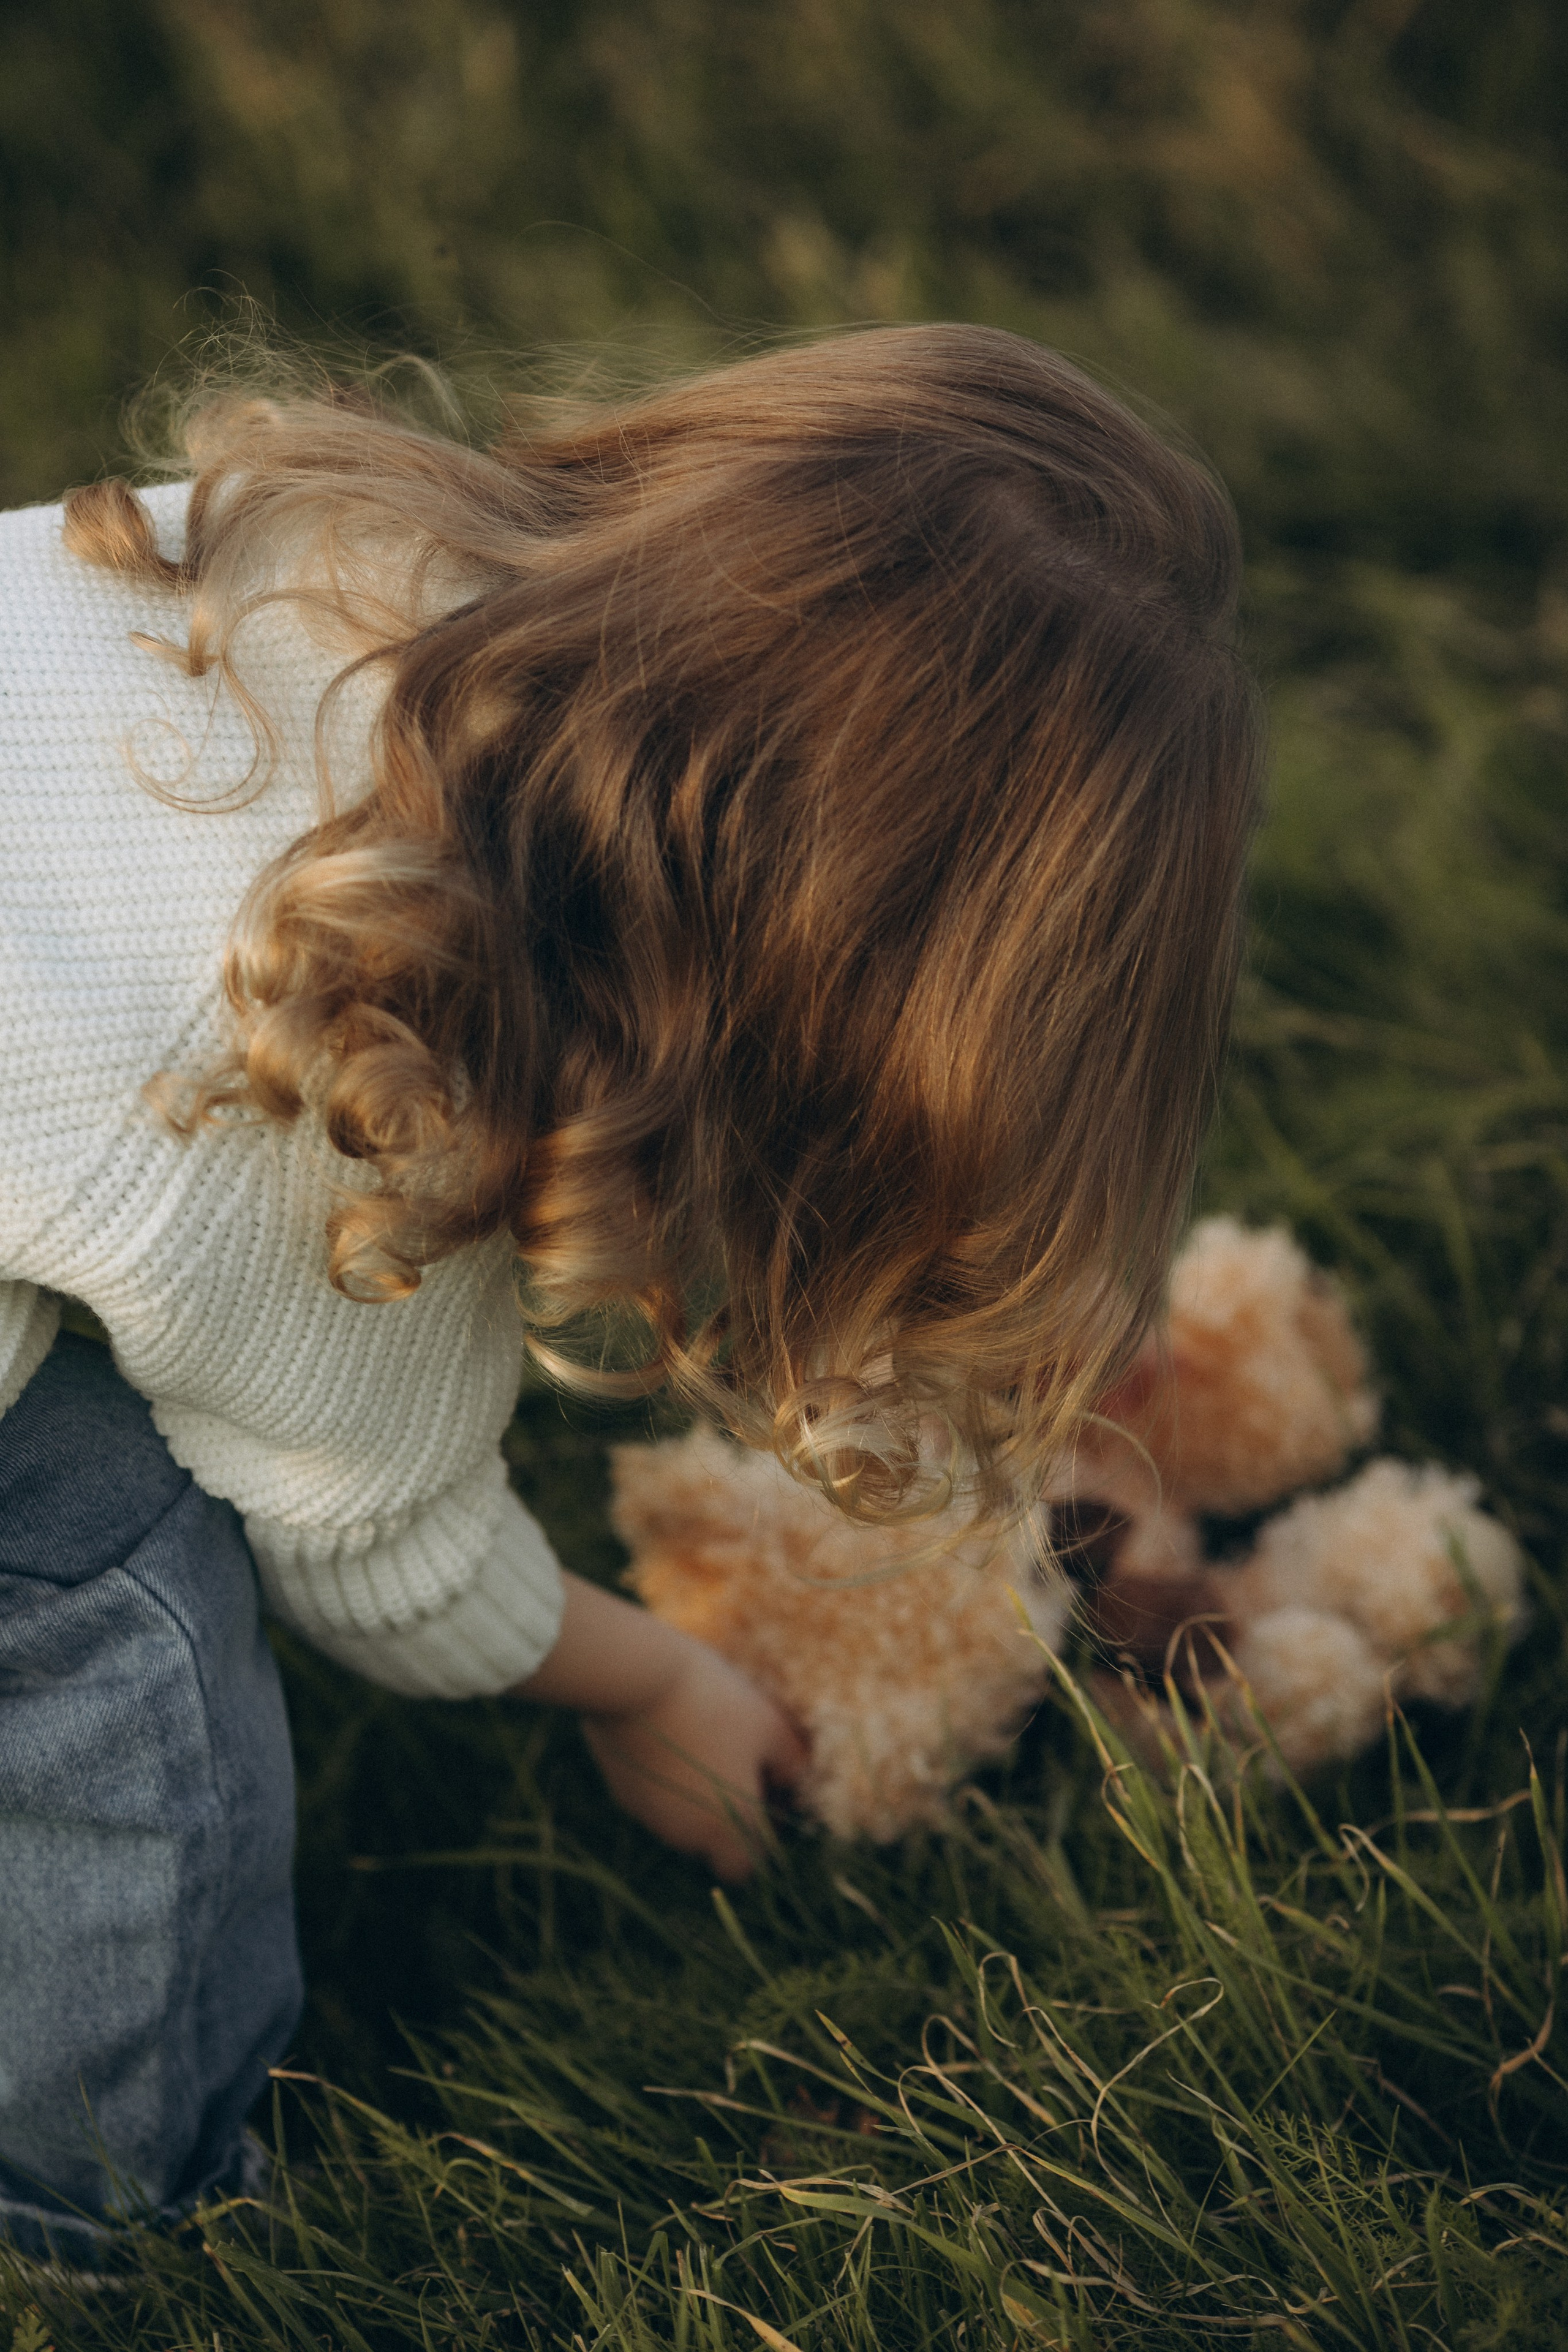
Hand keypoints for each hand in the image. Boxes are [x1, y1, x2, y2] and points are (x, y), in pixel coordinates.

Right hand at [514, 1572, 806, 1879]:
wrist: (635, 1677)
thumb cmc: (715, 1702)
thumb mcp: (769, 1726)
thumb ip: (792, 1763)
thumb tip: (796, 1780)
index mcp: (727, 1827)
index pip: (743, 1867)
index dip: (758, 1841)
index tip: (764, 1799)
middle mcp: (685, 1834)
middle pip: (711, 1842)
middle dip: (726, 1813)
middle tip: (737, 1762)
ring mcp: (649, 1815)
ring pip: (680, 1820)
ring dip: (695, 1795)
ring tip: (703, 1740)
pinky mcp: (622, 1791)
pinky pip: (653, 1796)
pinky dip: (666, 1778)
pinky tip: (671, 1735)